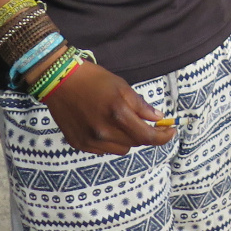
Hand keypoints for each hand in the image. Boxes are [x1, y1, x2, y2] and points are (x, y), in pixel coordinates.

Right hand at [42, 62, 175, 155]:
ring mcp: (90, 141)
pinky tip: (107, 127)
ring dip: (128, 139)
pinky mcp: (79, 144)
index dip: (162, 137)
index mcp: (118, 114)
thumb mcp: (122, 87)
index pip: (147, 136)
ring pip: (121, 149)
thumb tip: (158, 118)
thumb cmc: (94, 80)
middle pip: (136, 143)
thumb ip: (141, 106)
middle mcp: (104, 132)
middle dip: (146, 134)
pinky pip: (104, 150)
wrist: (60, 81)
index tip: (171, 131)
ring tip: (124, 123)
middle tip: (150, 124)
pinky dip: (111, 142)